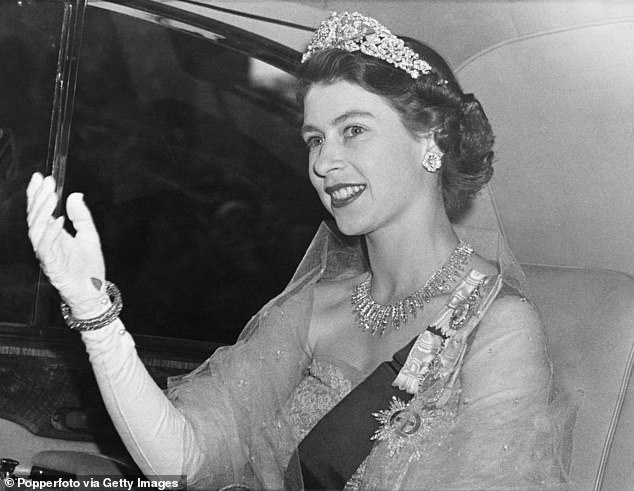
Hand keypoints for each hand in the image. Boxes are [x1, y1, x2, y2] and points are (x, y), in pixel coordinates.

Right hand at [26, 173, 108, 317]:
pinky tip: (57, 219)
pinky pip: (46, 247)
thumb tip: (75, 195)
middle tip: (46, 182)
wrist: (93, 291)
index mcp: (53, 234)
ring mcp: (47, 254)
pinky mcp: (52, 265)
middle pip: (35, 217)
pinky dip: (51, 232)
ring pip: (36, 229)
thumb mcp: (89, 235)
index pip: (41, 210)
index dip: (38, 194)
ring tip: (51, 196)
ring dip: (43, 211)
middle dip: (39, 198)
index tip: (41, 177)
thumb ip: (81, 216)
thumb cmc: (89, 267)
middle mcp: (46, 242)